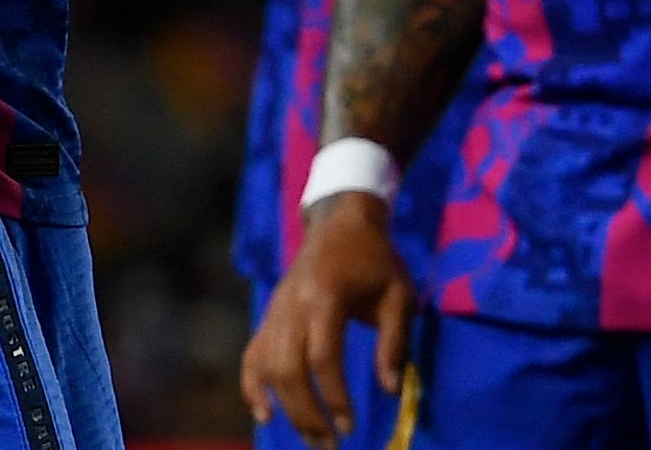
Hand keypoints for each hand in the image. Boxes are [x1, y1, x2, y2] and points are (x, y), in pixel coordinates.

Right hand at [241, 191, 417, 447]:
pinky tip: (264, 414)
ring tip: (311, 437)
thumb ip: (395, 343)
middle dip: (305, 412)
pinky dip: (252, 385)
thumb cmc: (375, 260)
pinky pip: (252, 354)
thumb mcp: (398, 295)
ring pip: (267, 365)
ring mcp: (275, 310)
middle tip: (328, 444)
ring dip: (286, 406)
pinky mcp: (270, 316)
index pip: (322, 356)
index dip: (334, 395)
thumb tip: (392, 391)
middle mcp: (292, 305)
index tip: (351, 425)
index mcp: (324, 297)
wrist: (339, 223)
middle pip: (287, 367)